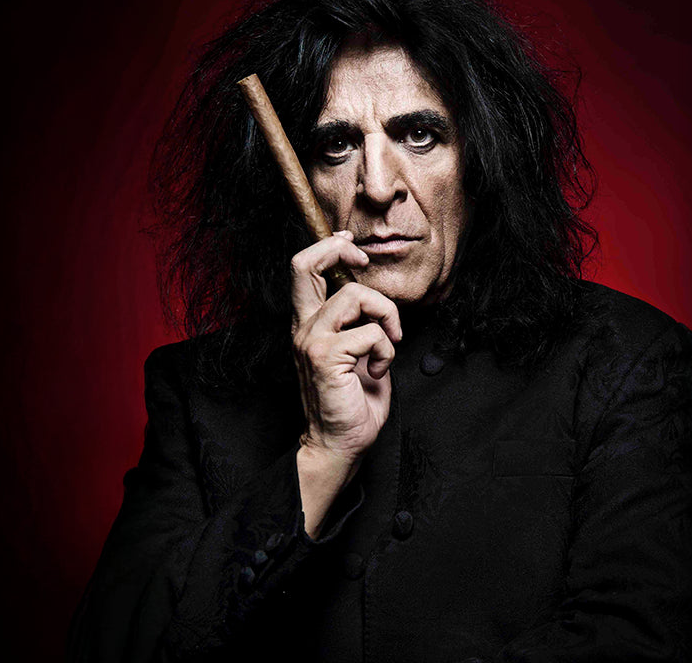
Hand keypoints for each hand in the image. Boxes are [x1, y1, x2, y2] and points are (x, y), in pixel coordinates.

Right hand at [290, 231, 400, 458]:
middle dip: (339, 251)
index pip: (304, 269)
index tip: (354, 248)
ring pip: (355, 294)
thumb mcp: (359, 353)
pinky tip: (378, 372)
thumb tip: (379, 300)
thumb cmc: (353, 403)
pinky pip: (371, 333)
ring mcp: (311, 340)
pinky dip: (387, 350)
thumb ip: (361, 323)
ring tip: (388, 344)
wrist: (340, 443)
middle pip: (305, 264)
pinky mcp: (325, 356)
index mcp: (309, 324)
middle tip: (363, 262)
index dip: (328, 247)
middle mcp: (303, 327)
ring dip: (386, 315)